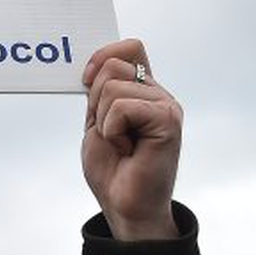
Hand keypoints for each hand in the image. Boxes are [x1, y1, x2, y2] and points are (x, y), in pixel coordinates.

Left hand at [80, 39, 180, 240]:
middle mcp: (158, 94)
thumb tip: (96, 64)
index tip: (87, 82)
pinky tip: (127, 149)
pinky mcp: (168, 120)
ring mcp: (166, 106)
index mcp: (143, 92)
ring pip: (113, 86)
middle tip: (111, 134)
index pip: (130, 48)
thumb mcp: (97, 122)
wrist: (124, 207)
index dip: (103, 56)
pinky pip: (121, 106)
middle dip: (96, 102)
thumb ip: (99, 92)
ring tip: (120, 144)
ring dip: (103, 121)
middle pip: (113, 65)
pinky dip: (112, 130)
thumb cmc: (113, 170)